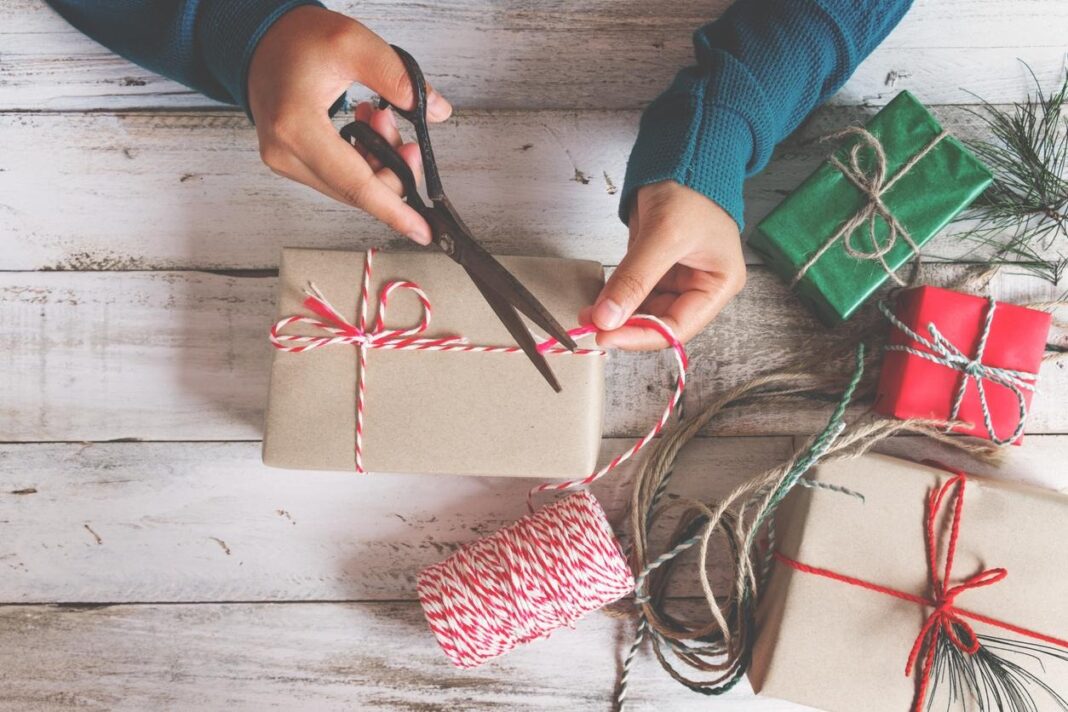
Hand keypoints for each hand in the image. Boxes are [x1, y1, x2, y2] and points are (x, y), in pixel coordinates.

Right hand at [247, 6, 452, 244]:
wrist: (263, 42)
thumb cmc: (298, 41)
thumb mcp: (354, 44)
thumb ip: (398, 79)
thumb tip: (437, 112)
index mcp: (296, 127)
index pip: (355, 184)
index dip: (394, 211)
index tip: (423, 231)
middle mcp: (286, 154)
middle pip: (357, 191)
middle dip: (393, 168)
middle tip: (401, 131)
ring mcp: (286, 163)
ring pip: (351, 188)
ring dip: (378, 162)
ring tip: (379, 118)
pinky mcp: (292, 163)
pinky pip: (339, 178)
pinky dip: (362, 161)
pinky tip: (366, 131)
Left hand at [583, 181, 745, 349]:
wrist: (679, 155)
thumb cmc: (690, 188)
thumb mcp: (663, 235)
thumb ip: (634, 279)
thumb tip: (607, 318)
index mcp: (720, 284)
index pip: (679, 327)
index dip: (642, 335)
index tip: (607, 335)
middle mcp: (701, 286)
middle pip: (660, 322)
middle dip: (625, 325)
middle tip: (592, 325)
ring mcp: (677, 279)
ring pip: (644, 311)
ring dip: (617, 315)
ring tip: (589, 313)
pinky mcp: (656, 269)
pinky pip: (634, 293)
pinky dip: (615, 299)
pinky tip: (597, 301)